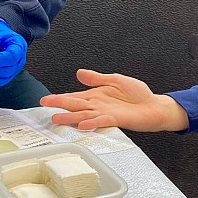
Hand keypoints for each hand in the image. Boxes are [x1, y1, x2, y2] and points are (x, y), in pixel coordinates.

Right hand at [39, 69, 188, 131]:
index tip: (46, 99)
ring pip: (83, 115)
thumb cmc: (137, 94)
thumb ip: (97, 78)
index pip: (74, 96)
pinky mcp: (115, 119)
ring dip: (70, 117)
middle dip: (59, 105)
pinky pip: (101, 121)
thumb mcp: (115, 80)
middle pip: (75, 105)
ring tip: (56, 118)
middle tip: (44, 106)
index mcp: (96, 95)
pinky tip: (82, 124)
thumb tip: (79, 73)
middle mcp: (98, 106)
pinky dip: (91, 122)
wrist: (153, 106)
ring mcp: (105, 113)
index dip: (60, 97)